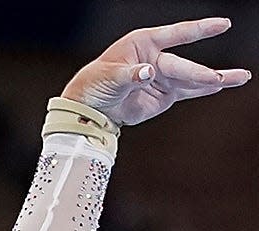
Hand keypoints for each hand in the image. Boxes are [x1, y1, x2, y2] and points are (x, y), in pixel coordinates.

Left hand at [62, 15, 248, 125]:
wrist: (88, 109)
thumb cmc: (94, 84)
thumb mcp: (108, 76)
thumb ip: (130, 74)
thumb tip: (148, 72)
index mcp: (143, 44)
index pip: (176, 34)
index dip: (199, 29)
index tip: (222, 24)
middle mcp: (157, 58)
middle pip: (182, 66)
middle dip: (200, 72)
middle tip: (217, 78)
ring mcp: (162, 77)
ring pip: (192, 78)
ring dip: (215, 79)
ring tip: (240, 77)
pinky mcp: (164, 96)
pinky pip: (188, 91)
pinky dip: (204, 90)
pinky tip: (223, 85)